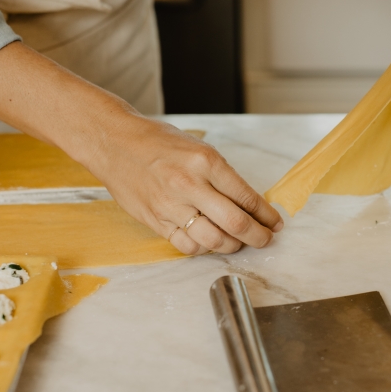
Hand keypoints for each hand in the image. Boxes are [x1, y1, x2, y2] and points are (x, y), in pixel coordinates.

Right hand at [0, 42, 282, 255]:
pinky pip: (186, 246)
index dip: (266, 215)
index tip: (274, 223)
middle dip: (258, 236)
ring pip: (213, 240)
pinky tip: (209, 242)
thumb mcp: (198, 148)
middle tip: (265, 239)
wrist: (115, 143)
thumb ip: (222, 176)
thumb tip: (249, 204)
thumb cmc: (158, 142)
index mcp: (206, 162)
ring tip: (239, 242)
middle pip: (235, 223)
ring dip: (232, 246)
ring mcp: (171, 205)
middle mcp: (190, 185)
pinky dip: (203, 249)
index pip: (247, 197)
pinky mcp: (156, 220)